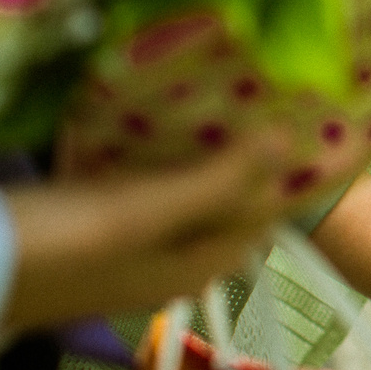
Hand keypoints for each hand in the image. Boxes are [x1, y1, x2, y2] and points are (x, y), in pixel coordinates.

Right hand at [1, 132, 312, 333]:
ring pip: (182, 199)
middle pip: (224, 208)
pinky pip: (139, 194)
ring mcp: (128, 253)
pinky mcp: (90, 234)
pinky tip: (149, 128)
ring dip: (200, 159)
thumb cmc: (65, 244)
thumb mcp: (147, 210)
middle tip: (262, 102)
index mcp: (196, 267)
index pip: (263, 216)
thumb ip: (219, 180)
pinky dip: (154, 165)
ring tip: (216, 104)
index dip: (286, 174)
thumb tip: (289, 140)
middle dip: (245, 161)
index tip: (305, 122)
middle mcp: (171, 266)